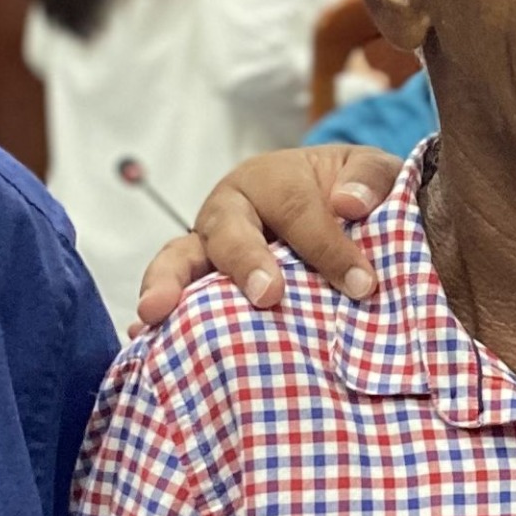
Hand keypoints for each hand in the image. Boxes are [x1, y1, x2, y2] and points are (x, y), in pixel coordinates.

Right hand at [132, 147, 405, 324]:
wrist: (334, 215)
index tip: (362, 285)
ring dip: (168, 283)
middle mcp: (230, 212)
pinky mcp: (199, 290)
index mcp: (271, 179)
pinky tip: (144, 340)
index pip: (296, 209)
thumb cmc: (350, 196)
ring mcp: (207, 252)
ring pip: (180, 259)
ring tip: (156, 312)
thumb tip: (349, 203)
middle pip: (227, 230)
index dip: (328, 247)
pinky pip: (174, 299)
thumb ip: (370, 179)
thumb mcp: (371, 175)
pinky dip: (158, 320)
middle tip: (267, 296)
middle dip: (245, 262)